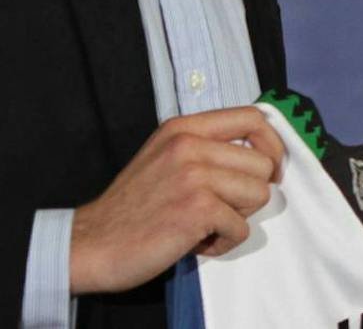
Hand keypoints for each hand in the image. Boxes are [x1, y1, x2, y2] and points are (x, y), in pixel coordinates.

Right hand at [69, 106, 284, 293]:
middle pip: (263, 165)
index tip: (266, 171)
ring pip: (259, 195)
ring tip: (204, 225)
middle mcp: (189, 145)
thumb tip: (259, 152)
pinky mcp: (197, 209)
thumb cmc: (132, 207)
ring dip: (236, 218)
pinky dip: (222, 243)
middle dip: (248, 194)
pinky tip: (194, 242)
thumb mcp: (165, 157)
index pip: (254, 118)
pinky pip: (241, 229)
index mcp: (184, 128)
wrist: (91, 243)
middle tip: (217, 209)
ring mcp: (194, 176)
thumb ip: (205, 147)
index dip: (271, 146)